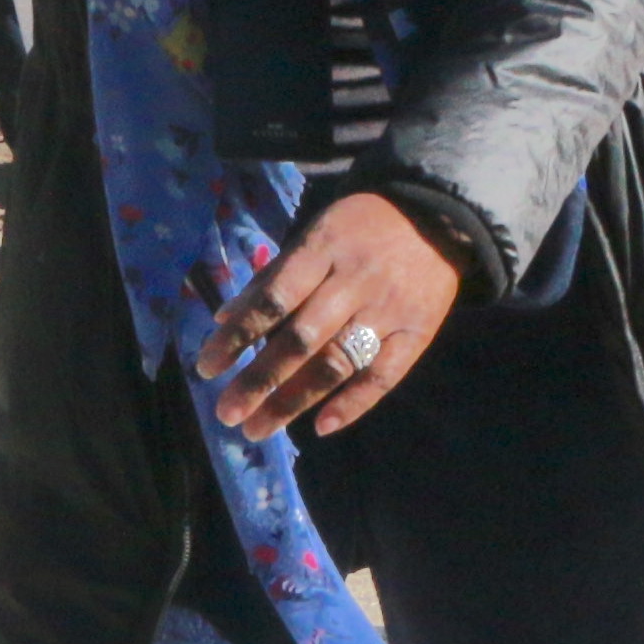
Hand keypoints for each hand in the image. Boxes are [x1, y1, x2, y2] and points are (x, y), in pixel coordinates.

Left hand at [196, 193, 461, 441]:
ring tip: (258, 428)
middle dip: (260, 379)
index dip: (238, 335)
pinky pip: (384, 375)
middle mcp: (354, 282)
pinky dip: (353, 403)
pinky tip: (321, 427)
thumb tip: (225, 318)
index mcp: (324, 250)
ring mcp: (388, 310)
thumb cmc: (361, 227)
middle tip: (227, 413)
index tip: (207, 368)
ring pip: (337, 362)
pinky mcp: (417, 332)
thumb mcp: (314, 233)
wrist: (436, 215)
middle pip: (301, 339)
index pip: (273, 299)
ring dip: (295, 400)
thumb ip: (273, 276)